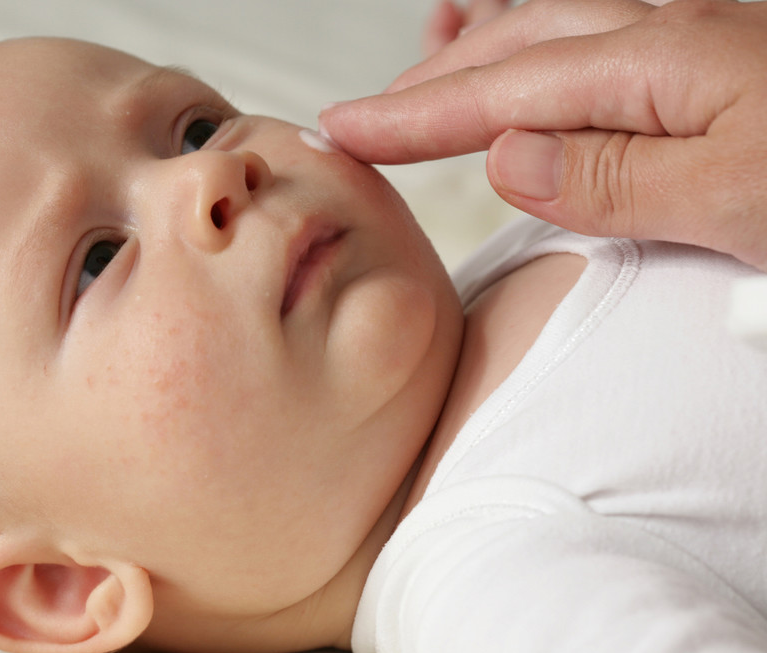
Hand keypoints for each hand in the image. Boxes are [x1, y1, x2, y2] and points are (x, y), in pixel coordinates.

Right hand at [320, 0, 766, 269]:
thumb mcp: (740, 200)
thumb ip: (617, 179)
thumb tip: (508, 159)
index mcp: (668, 61)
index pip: (505, 91)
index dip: (415, 115)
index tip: (343, 131)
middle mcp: (680, 35)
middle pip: (519, 48)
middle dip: (432, 85)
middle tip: (367, 123)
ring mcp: (709, 41)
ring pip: (560, 35)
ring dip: (485, 63)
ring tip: (434, 92)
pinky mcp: (732, 67)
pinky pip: (608, 42)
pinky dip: (548, 57)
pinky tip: (546, 74)